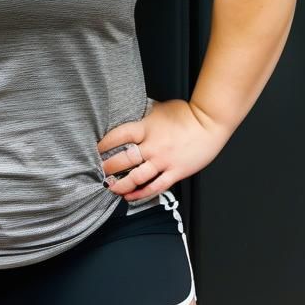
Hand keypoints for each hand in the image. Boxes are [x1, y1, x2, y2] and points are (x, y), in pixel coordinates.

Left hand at [97, 98, 230, 201]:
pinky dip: (141, 194)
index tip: (95, 150)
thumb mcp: (159, 108)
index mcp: (146, 127)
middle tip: (98, 171)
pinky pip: (155, 187)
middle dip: (108, 167)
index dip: (104, 144)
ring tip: (110, 187)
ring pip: (137, 177)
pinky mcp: (175, 172)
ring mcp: (164, 161)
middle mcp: (152, 146)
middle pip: (124, 159)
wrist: (210, 123)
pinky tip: (130, 197)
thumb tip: (128, 111)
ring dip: (120, 184)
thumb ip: (143, 114)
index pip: (118, 136)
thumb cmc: (186, 113)